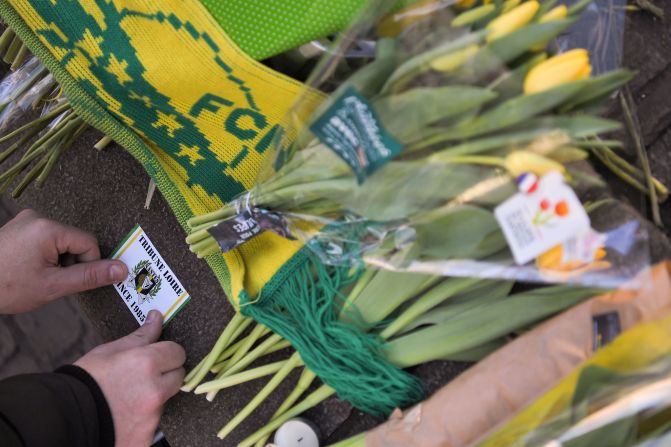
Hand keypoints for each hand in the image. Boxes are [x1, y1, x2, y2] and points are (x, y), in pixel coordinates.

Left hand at [0, 209, 127, 312]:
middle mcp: (37, 218)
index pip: (88, 244)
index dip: (87, 266)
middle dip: (69, 264)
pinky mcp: (17, 228)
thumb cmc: (5, 287)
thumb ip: (90, 276)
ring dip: (57, 262)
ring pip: (60, 242)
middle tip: (49, 282)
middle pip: (74, 241)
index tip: (68, 282)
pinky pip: (45, 240)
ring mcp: (25, 221)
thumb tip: (122, 269)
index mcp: (48, 228)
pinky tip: (27, 270)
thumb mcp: (52, 286)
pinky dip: (44, 257)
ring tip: (34, 278)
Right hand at [75, 310, 185, 446]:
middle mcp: (154, 390)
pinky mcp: (146, 437)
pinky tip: (125, 415)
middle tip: (142, 377)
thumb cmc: (85, 380)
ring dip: (153, 397)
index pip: (178, 352)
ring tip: (128, 397)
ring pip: (165, 400)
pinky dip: (143, 420)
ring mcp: (152, 416)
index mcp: (147, 363)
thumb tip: (157, 317)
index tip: (158, 356)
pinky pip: (153, 423)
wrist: (64, 418)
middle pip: (178, 377)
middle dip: (166, 374)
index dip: (167, 352)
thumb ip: (141, 336)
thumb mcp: (111, 351)